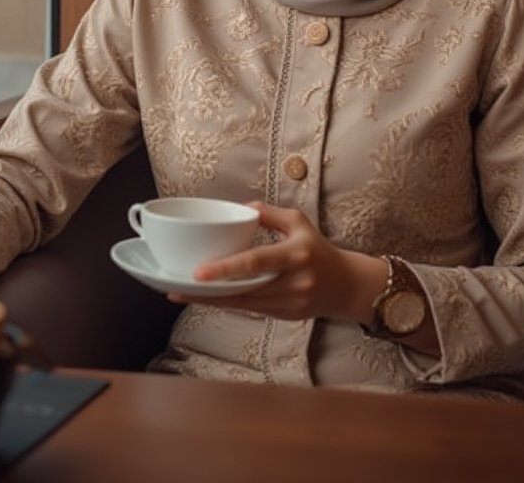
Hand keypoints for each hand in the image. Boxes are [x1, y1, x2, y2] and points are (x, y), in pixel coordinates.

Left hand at [168, 202, 386, 323]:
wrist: (347, 286)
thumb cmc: (319, 249)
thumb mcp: (298, 221)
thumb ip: (268, 213)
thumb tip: (240, 207)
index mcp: (295, 254)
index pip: (256, 262)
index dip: (226, 268)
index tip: (198, 272)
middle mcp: (292, 282)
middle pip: (243, 290)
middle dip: (207, 292)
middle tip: (176, 287)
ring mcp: (288, 304)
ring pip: (242, 304)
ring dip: (212, 301)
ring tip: (182, 293)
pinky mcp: (284, 316)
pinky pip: (250, 309)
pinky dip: (228, 304)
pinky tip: (207, 298)